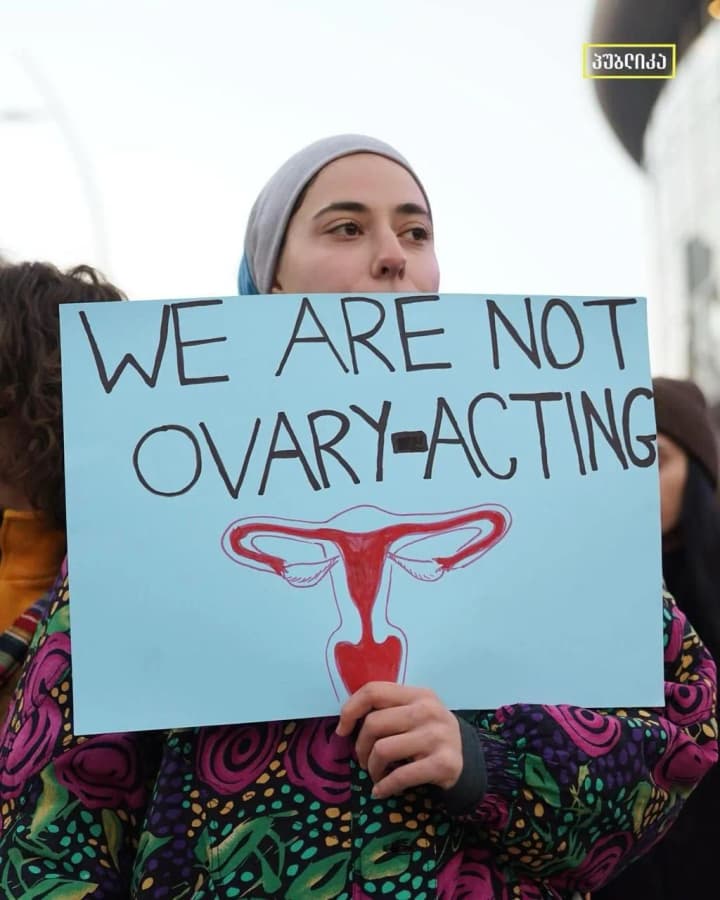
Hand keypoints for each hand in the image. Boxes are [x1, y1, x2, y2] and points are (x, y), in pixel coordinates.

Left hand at [336, 682, 462, 798]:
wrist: (468, 759)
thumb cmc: (430, 733)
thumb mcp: (415, 711)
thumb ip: (389, 708)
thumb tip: (347, 719)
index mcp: (417, 694)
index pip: (374, 691)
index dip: (350, 709)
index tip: (342, 729)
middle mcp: (427, 711)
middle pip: (373, 723)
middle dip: (360, 746)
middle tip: (363, 760)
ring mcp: (436, 736)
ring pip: (382, 750)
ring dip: (372, 768)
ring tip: (376, 774)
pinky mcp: (442, 764)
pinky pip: (400, 776)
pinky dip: (384, 786)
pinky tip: (381, 790)